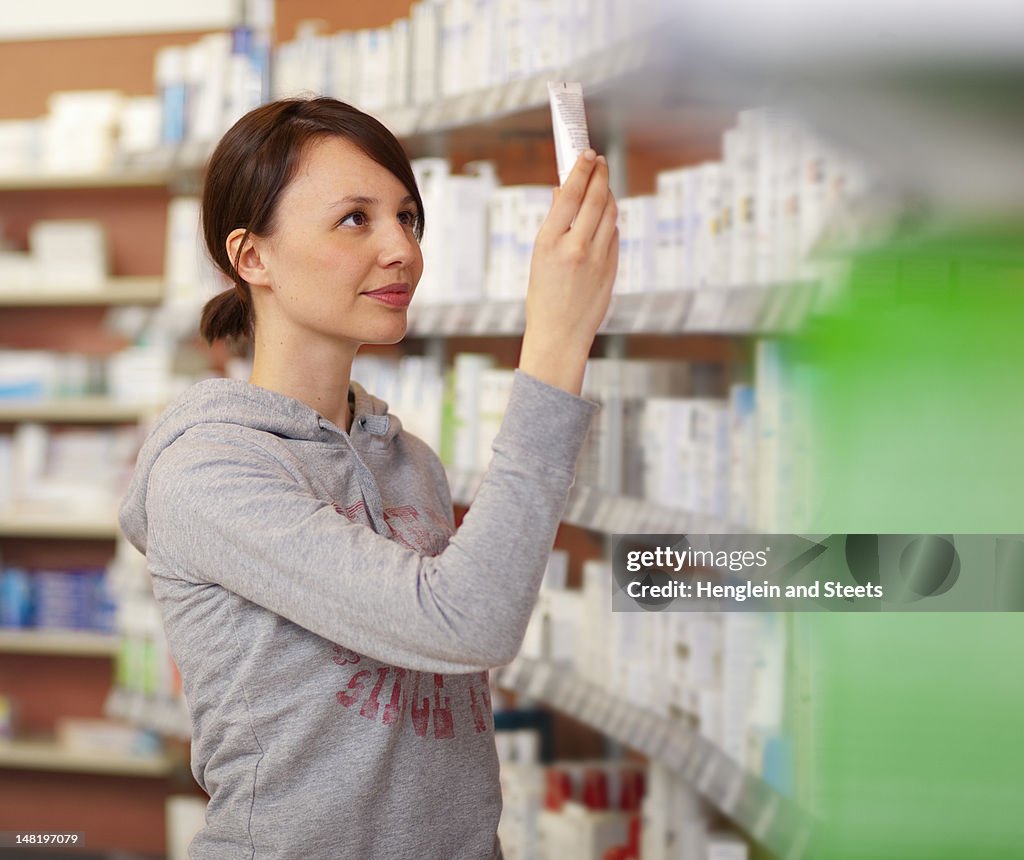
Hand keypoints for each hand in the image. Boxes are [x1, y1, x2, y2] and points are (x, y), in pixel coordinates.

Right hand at [519, 149, 618, 393]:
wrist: (559, 336)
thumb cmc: (543, 298)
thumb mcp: (539, 258)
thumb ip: (555, 224)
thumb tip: (563, 192)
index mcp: (549, 243)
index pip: (570, 194)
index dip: (580, 169)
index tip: (586, 152)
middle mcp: (575, 248)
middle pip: (595, 198)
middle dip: (599, 174)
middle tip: (599, 160)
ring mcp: (598, 259)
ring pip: (610, 214)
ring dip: (607, 194)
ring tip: (602, 183)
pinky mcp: (612, 269)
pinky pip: (614, 234)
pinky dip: (610, 219)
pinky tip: (604, 214)